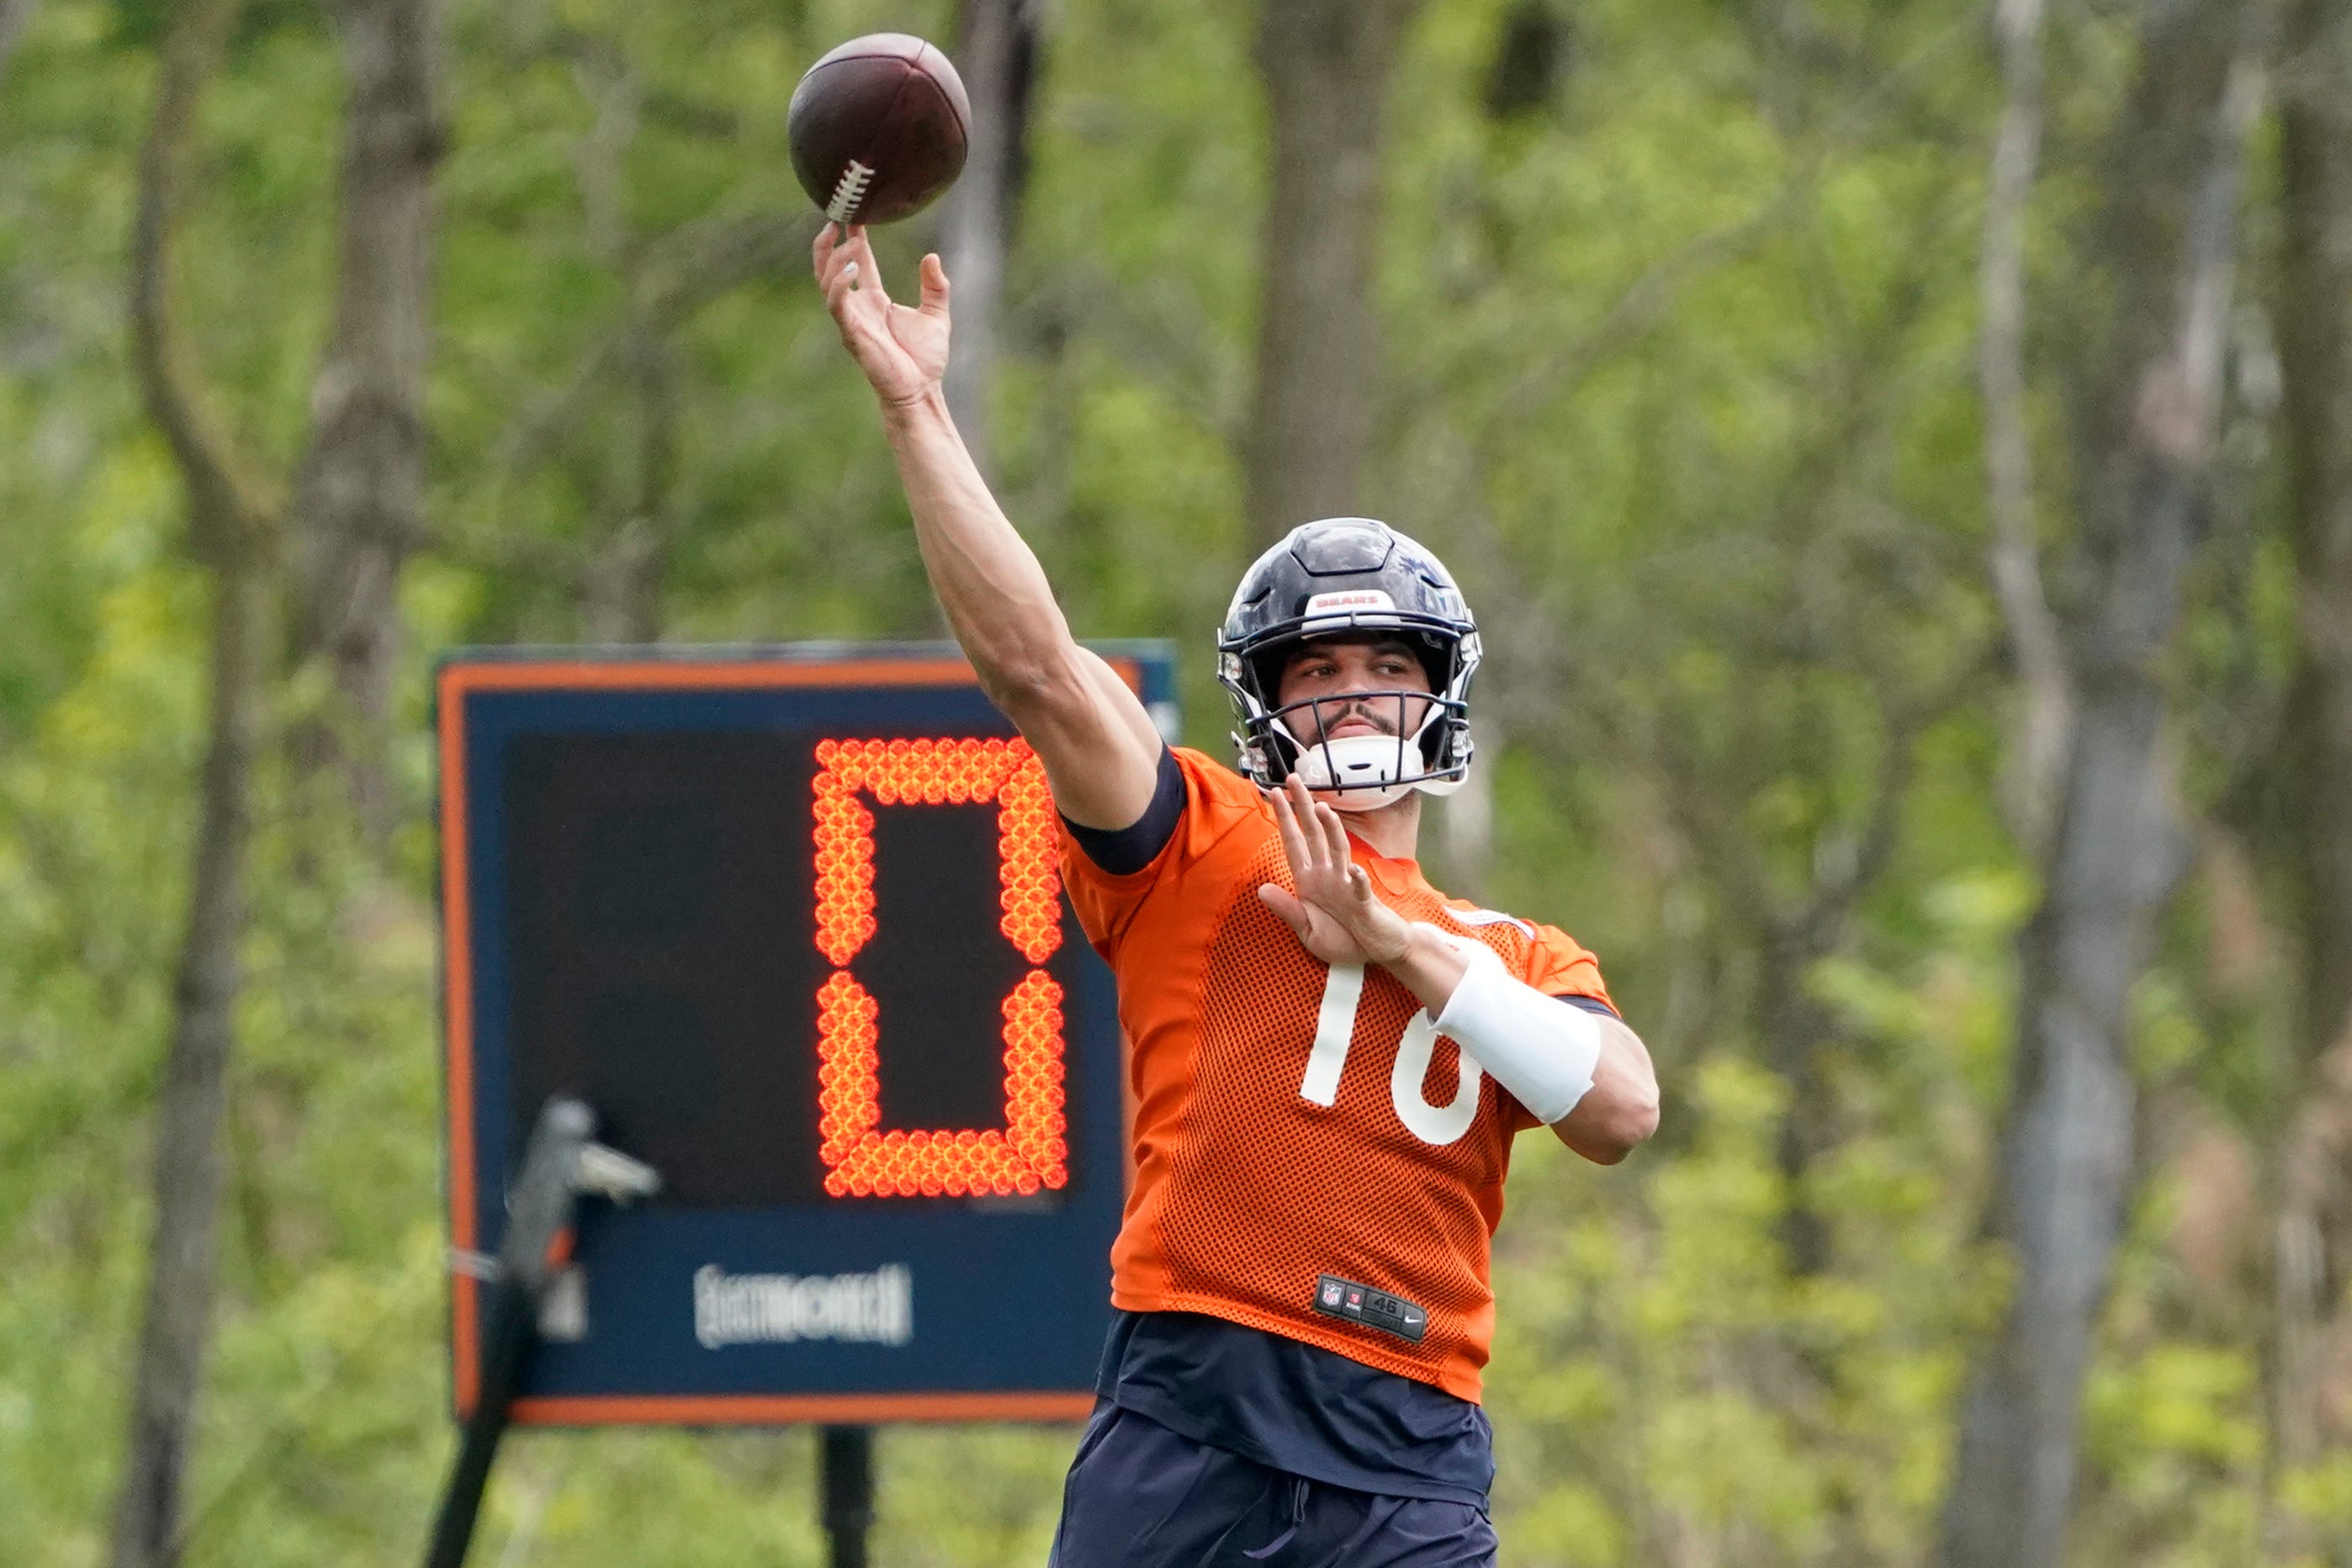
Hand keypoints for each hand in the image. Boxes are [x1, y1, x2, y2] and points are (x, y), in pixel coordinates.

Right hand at [814, 224, 949, 407]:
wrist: (921, 390)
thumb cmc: (926, 360)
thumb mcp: (937, 314)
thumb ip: (935, 286)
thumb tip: (932, 257)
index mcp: (875, 301)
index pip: (859, 263)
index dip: (855, 239)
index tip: (855, 216)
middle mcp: (858, 307)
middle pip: (830, 268)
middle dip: (829, 244)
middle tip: (836, 218)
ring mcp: (852, 319)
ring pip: (827, 281)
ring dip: (833, 258)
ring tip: (847, 240)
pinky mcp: (851, 332)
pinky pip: (836, 302)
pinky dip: (839, 281)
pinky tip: (852, 265)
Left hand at [1258, 775, 1413, 967]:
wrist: (1377, 953)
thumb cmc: (1344, 940)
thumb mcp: (1307, 931)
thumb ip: (1287, 910)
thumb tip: (1261, 889)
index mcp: (1309, 881)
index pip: (1294, 843)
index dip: (1284, 819)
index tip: (1274, 794)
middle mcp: (1327, 875)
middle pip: (1313, 834)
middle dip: (1303, 807)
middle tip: (1293, 779)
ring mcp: (1346, 885)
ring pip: (1338, 850)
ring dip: (1331, 830)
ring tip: (1321, 808)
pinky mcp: (1364, 902)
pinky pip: (1360, 888)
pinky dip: (1358, 879)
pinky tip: (1353, 870)